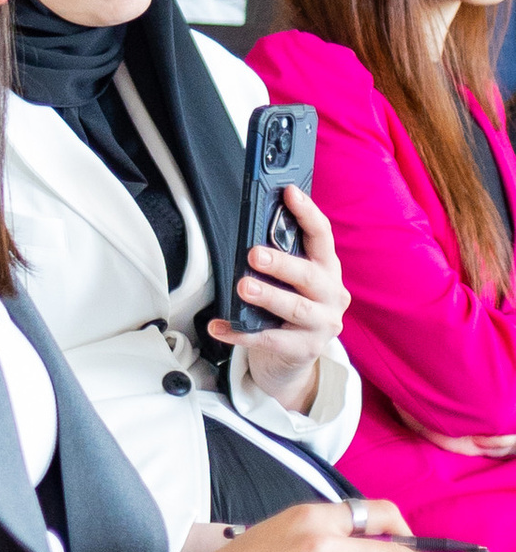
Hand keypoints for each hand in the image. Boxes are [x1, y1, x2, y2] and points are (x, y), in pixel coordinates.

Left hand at [208, 184, 344, 409]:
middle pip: (309, 275)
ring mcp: (322, 324)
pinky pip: (269, 339)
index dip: (307, 213)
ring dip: (267, 296)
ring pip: (294, 308)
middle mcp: (332, 295)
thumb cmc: (287, 309)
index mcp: (327, 270)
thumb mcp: (290, 282)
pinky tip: (219, 326)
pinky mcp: (305, 349)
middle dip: (281, 263)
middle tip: (254, 254)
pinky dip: (241, 332)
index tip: (289, 193)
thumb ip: (281, 258)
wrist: (292, 359)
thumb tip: (250, 232)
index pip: (322, 236)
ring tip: (243, 287)